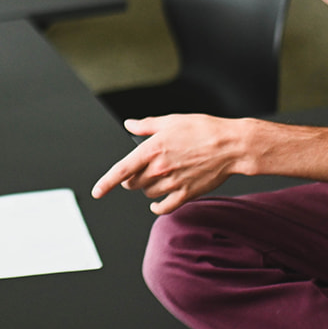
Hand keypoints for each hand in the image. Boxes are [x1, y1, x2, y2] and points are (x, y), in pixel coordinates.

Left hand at [90, 114, 243, 214]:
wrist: (231, 146)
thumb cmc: (203, 130)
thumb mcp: (171, 121)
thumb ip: (147, 126)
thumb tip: (129, 125)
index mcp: (152, 149)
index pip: (121, 170)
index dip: (106, 183)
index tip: (97, 192)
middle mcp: (159, 168)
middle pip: (133, 183)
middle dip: (132, 178)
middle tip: (141, 170)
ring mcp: (172, 183)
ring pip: (147, 193)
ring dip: (147, 188)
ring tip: (159, 176)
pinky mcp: (185, 194)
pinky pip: (163, 207)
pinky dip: (157, 207)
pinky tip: (157, 203)